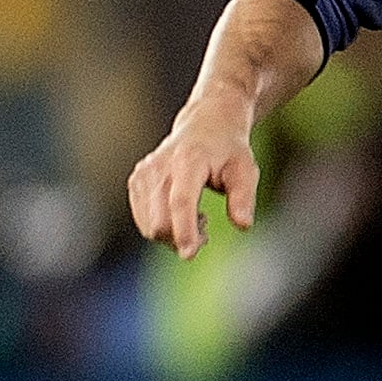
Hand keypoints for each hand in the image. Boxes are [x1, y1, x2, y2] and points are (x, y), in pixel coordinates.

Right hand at [127, 86, 260, 259]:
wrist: (204, 125)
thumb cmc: (228, 150)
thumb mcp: (246, 169)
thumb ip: (244, 197)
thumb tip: (243, 224)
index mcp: (188, 160)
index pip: (180, 201)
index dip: (184, 230)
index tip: (189, 255)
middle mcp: (159, 166)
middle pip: (160, 222)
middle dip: (182, 238)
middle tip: (207, 226)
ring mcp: (143, 174)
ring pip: (150, 227)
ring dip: (174, 234)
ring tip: (198, 215)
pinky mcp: (136, 182)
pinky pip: (144, 222)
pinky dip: (163, 227)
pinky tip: (181, 212)